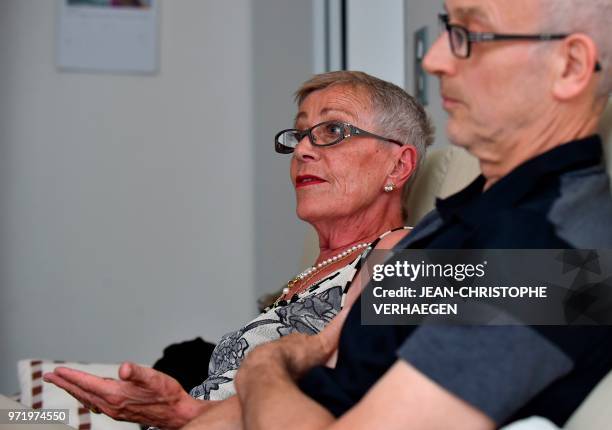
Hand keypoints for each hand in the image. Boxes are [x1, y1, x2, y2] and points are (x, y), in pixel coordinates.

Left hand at [43, 362, 207, 429]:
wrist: (176, 413)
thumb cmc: (166, 393)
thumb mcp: (153, 377)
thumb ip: (136, 372)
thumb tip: (122, 368)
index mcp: (116, 395)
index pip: (87, 383)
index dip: (72, 376)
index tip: (57, 371)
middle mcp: (111, 405)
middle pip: (82, 392)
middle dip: (65, 384)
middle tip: (49, 376)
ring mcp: (114, 410)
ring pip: (87, 398)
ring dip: (73, 390)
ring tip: (63, 382)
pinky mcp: (119, 411)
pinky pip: (96, 404)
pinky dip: (86, 396)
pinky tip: (86, 395)